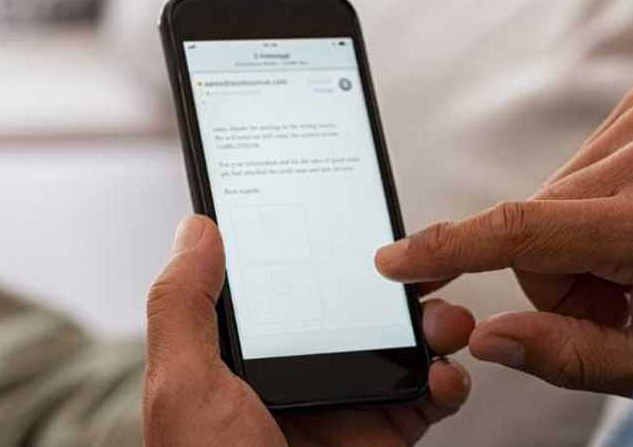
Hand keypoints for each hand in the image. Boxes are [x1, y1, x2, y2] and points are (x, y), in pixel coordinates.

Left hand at [144, 215, 473, 445]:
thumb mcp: (182, 388)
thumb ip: (183, 304)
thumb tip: (197, 226)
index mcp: (243, 356)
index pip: (284, 281)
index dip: (313, 243)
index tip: (344, 207)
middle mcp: (299, 374)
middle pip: (354, 305)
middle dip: (393, 279)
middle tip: (417, 260)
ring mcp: (346, 407)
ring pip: (401, 343)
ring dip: (433, 321)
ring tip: (443, 318)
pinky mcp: (384, 438)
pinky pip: (430, 397)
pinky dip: (449, 380)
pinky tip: (443, 376)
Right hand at [375, 82, 632, 395]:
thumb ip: (568, 355)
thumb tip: (485, 339)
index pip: (523, 232)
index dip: (448, 249)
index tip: (393, 260)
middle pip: (533, 224)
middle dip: (561, 273)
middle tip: (628, 294)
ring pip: (550, 194)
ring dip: (580, 236)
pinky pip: (577, 162)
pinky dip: (596, 200)